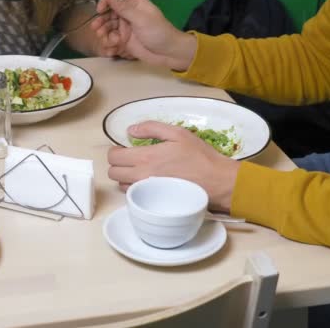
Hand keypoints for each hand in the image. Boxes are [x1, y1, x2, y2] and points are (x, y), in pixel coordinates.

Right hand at [91, 0, 196, 69]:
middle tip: (97, 30)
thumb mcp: (141, 19)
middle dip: (102, 23)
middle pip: (108, 15)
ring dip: (105, 35)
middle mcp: (128, 14)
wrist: (168, 53)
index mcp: (134, 4)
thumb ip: (124, 9)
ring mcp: (126, 28)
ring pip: (108, 29)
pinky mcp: (124, 41)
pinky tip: (113, 49)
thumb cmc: (158, 33)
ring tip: (109, 42)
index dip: (105, 3)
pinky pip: (111, 41)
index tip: (99, 11)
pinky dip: (110, 45)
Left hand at [107, 121, 240, 211]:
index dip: (116, 151)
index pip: (113, 157)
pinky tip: (147, 182)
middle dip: (118, 164)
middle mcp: (142, 175)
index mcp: (146, 157)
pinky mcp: (153, 202)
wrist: (216, 181)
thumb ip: (151, 128)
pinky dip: (135, 188)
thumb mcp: (177, 133)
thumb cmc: (199, 156)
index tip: (125, 148)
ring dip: (125, 177)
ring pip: (121, 186)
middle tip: (130, 159)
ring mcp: (147, 191)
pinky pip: (134, 195)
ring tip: (139, 170)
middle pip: (113, 173)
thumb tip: (130, 130)